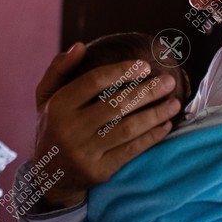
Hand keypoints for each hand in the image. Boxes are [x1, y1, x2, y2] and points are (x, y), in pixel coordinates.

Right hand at [32, 43, 179, 209]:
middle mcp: (70, 129)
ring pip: (128, 129)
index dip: (122, 71)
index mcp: (58, 105)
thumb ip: (60, 68)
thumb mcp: (46, 96)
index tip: (145, 65)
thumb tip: (80, 46)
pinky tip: (166, 125)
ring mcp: (85, 152)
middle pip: (116, 105)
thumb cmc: (54, 125)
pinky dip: (152, 137)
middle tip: (169, 81)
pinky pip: (131, 150)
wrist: (50, 176)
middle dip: (147, 91)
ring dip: (156, 114)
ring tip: (175, 103)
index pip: (94, 81)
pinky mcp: (99, 171)